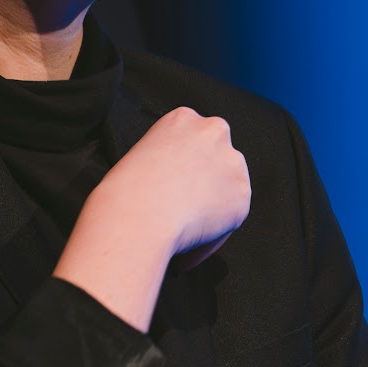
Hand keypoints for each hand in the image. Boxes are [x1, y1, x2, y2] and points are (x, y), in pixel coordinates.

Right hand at [54, 108, 250, 329]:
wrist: (137, 216)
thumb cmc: (124, 192)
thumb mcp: (140, 158)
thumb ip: (168, 162)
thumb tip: (180, 189)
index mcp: (183, 118)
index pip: (194, 141)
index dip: (185, 168)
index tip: (175, 188)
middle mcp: (214, 132)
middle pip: (216, 159)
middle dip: (206, 183)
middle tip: (183, 210)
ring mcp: (232, 162)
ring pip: (226, 189)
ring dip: (212, 209)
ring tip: (184, 232)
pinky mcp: (243, 195)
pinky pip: (229, 220)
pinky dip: (211, 238)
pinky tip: (188, 248)